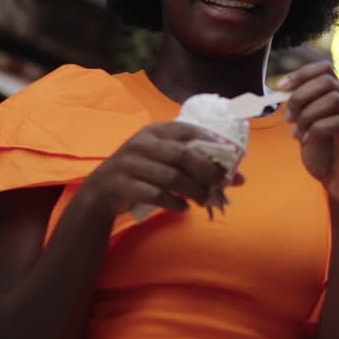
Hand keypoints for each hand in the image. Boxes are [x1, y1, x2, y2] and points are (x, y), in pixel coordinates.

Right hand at [78, 122, 243, 218]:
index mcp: (153, 132)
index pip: (187, 130)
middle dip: (207, 170)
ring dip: (194, 191)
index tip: (230, 154)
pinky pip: (156, 195)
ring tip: (205, 200)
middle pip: (183, 155)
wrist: (100, 193)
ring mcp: (130, 165)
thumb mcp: (162, 161)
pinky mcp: (123, 186)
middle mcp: (141, 144)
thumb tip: (239, 178)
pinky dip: (174, 203)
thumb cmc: (141, 173)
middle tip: (222, 183)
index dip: (211, 141)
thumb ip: (195, 164)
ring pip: (172, 177)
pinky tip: (184, 208)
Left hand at [278, 62, 338, 206]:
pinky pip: (338, 121)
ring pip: (333, 99)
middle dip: (301, 95)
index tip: (281, 87)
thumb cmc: (325, 159)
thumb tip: (282, 93)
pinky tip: (306, 141)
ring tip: (296, 133)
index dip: (302, 73)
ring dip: (308, 113)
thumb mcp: (306, 129)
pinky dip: (317, 128)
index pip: (326, 69)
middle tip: (288, 117)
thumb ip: (301, 110)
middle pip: (328, 81)